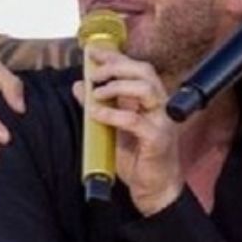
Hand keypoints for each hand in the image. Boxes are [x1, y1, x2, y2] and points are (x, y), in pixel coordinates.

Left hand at [73, 48, 182, 215]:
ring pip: (145, 89)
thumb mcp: (112, 128)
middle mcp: (160, 106)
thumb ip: (99, 105)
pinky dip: (113, 114)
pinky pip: (135, 120)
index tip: (94, 52)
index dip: (116, 57)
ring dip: (117, 86)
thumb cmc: (138, 159)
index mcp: (151, 101)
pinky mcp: (157, 139)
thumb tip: (79, 86)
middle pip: (145, 71)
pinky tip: (97, 114)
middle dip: (117, 66)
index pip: (137, 68)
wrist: (155, 189)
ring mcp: (161, 121)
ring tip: (97, 93)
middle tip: (95, 74)